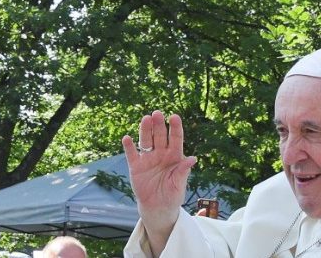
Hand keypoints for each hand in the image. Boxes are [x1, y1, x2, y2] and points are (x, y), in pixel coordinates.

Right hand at [122, 110, 195, 254]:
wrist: (158, 207)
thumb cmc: (172, 195)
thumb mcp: (179, 184)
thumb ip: (183, 171)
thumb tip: (193, 159)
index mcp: (174, 156)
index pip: (175, 139)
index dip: (175, 128)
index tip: (174, 117)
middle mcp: (161, 154)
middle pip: (159, 136)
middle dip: (159, 125)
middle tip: (157, 113)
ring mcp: (148, 159)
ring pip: (146, 141)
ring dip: (145, 130)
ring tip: (145, 119)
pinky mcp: (136, 166)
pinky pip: (132, 154)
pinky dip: (129, 147)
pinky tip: (127, 139)